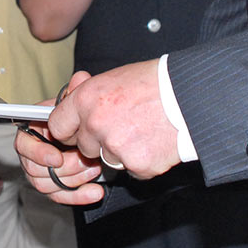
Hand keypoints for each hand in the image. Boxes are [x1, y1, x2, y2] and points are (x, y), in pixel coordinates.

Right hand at [16, 117, 105, 205]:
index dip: (39, 154)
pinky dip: (79, 195)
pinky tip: (94, 191)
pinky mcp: (54, 185)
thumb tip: (66, 117)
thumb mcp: (72, 106)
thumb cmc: (78, 114)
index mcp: (30, 130)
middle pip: (34, 170)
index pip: (23, 146)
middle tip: (85, 160)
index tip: (57, 158)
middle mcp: (31, 153)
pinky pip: (60, 196)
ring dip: (75, 180)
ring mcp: (40, 171)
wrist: (90, 129)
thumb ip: (65, 112)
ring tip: (94, 168)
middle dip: (65, 168)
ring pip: (46, 186)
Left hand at [44, 62, 179, 178]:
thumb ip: (89, 95)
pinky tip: (154, 142)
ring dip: (121, 151)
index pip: (57, 126)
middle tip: (122, 127)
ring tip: (143, 130)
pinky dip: (142, 160)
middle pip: (84, 146)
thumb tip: (70, 100)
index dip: (67, 130)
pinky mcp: (136, 165)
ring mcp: (115, 147)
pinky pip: (131, 169)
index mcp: (87, 100)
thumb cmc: (155, 82)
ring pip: (107, 159)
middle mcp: (96, 124)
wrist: (190, 96)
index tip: (74, 131)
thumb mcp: (114, 78)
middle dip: (98, 141)